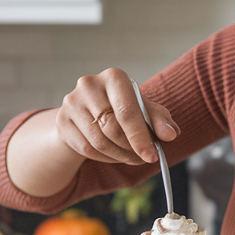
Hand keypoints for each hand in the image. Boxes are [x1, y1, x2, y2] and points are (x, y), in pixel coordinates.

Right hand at [55, 68, 178, 164]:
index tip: (152, 156)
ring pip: (99, 142)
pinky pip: (87, 149)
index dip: (140, 137)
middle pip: (112, 128)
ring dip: (120, 156)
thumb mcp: (144, 109)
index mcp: (114, 77)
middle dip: (132, 148)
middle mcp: (89, 85)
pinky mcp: (62, 121)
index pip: (127, 111)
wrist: (89, 110)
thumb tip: (171, 134)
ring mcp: (72, 102)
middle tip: (145, 158)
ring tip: (133, 158)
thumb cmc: (123, 107)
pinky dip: (106, 157)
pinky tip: (116, 155)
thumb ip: (160, 119)